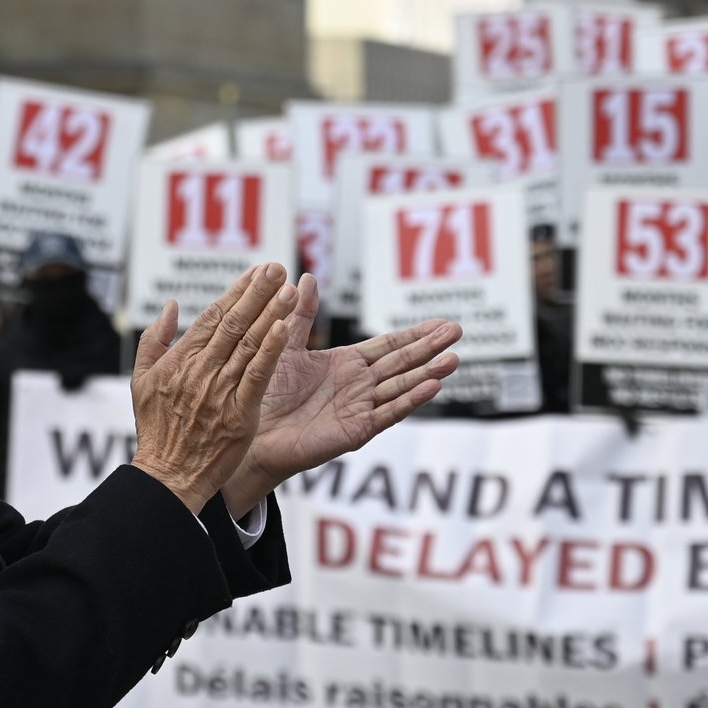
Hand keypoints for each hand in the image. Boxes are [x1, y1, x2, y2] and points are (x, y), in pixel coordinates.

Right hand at [130, 264, 299, 513]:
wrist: (167, 476)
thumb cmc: (156, 430)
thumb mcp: (141, 381)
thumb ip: (154, 340)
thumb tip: (170, 305)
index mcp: (179, 359)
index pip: (212, 316)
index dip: (237, 291)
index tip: (256, 271)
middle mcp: (200, 369)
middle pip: (233, 322)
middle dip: (257, 292)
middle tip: (277, 266)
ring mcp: (220, 390)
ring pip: (249, 343)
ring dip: (271, 313)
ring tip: (289, 289)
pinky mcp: (239, 412)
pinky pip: (257, 375)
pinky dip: (270, 350)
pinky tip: (284, 328)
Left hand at [221, 274, 460, 517]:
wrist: (250, 430)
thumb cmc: (265, 391)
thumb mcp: (285, 345)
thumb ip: (301, 314)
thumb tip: (308, 277)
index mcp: (346, 365)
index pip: (388, 346)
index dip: (414, 334)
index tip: (440, 322)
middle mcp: (358, 386)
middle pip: (402, 362)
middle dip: (429, 347)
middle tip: (458, 331)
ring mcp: (360, 408)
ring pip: (401, 387)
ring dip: (428, 373)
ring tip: (454, 359)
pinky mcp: (356, 430)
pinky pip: (387, 413)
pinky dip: (410, 400)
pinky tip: (431, 387)